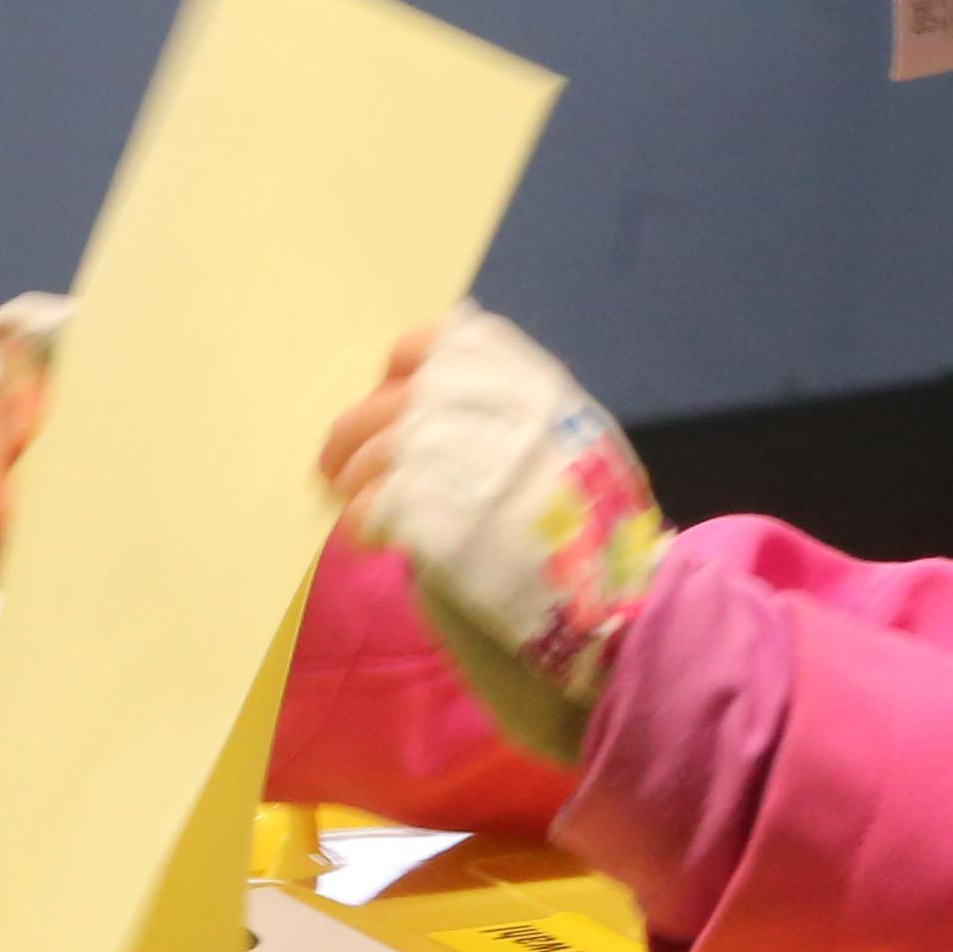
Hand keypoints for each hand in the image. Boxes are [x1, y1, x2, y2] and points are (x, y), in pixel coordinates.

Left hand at [318, 309, 669, 712]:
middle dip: (352, 438)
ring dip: (353, 484)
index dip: (400, 371)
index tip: (391, 396)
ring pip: (371, 453)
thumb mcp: (577, 446)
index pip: (435, 345)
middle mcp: (487, 409)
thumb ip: (516, 421)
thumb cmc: (603, 537)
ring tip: (352, 507)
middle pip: (389, 405)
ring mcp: (456, 458)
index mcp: (525, 386)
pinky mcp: (429, 514)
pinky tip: (372, 542)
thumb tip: (444, 418)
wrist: (618, 605)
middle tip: (334, 468)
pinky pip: (370, 505)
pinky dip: (363, 522)